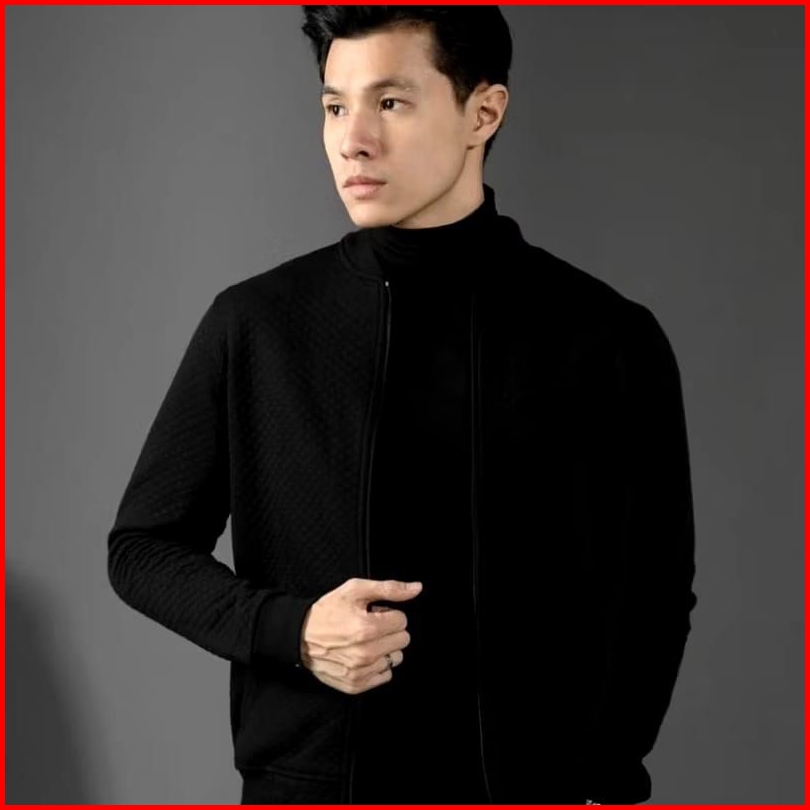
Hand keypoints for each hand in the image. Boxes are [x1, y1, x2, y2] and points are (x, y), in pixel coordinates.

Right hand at [299, 577, 422, 694]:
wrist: (300, 636)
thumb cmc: (327, 611)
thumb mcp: (355, 590)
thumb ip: (389, 588)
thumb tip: (416, 589)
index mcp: (367, 628)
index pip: (402, 621)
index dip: (388, 614)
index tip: (374, 614)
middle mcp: (365, 653)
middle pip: (403, 640)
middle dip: (389, 630)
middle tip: (369, 626)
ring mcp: (361, 672)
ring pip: (396, 658)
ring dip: (385, 648)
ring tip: (366, 641)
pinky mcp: (356, 685)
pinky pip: (385, 675)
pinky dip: (377, 665)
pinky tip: (363, 655)